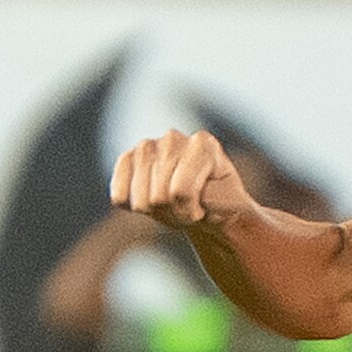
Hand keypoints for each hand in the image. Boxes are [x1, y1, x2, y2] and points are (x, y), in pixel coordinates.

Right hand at [110, 129, 250, 231]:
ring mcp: (147, 146)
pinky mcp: (127, 159)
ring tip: (172, 203)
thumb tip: (177, 191)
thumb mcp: (232, 205)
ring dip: (156, 213)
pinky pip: (119, 196)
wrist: (204, 202)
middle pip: (159, 197)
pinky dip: (132, 207)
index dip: (190, 211)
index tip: (202, 210)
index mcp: (203, 144)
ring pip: (140, 200)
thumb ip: (214, 198)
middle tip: (188, 208)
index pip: (180, 191)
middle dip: (174, 212)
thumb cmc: (220, 203)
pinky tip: (150, 199)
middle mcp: (173, 139)